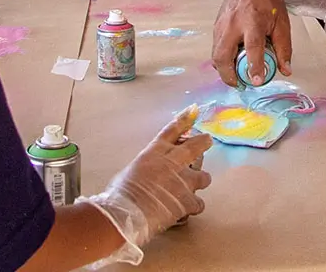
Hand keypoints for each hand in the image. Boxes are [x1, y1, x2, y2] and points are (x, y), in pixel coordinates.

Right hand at [76, 105, 212, 267]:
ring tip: (192, 189)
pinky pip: (199, 202)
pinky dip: (194, 207)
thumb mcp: (129, 171)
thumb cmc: (119, 195)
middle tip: (206, 143)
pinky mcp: (187, 200)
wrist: (123, 215)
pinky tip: (187, 210)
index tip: (193, 110)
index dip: (185, 119)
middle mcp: (173, 162)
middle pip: (197, 144)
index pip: (173, 129)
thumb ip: (145, 167)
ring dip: (199, 182)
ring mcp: (183, 180)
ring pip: (205, 177)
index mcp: (155, 151)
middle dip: (204, 142)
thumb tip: (147, 172)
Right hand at [212, 0, 291, 86]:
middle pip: (223, 56)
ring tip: (236, 77)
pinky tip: (232, 62)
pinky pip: (215, 47)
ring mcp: (221, 25)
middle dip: (229, 76)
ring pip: (215, 54)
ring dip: (224, 69)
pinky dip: (222, 59)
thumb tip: (285, 71)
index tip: (257, 81)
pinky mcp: (216, 25)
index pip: (252, 48)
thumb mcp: (282, 23)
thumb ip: (284, 48)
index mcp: (252, 22)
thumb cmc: (269, 1)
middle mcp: (233, 24)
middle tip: (240, 85)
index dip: (254, 67)